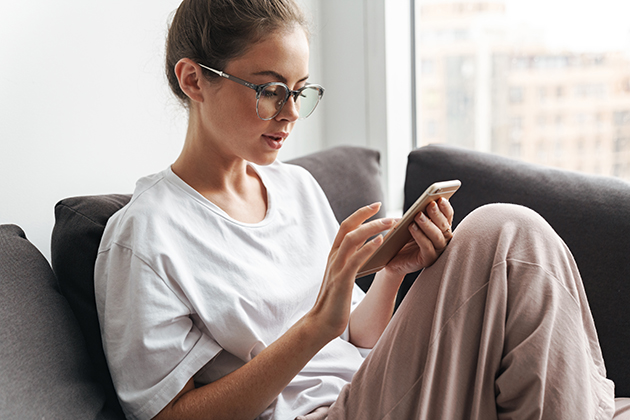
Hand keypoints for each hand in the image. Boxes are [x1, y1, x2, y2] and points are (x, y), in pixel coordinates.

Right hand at [307, 203, 395, 342]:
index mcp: (334, 254)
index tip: (376, 205)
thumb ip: (353, 259)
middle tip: (384, 207)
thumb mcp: (344, 274)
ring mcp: (337, 268)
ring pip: (352, 239)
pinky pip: (355, 260)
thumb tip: (370, 244)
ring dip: (372, 228)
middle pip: (348, 227)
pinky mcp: (342, 281)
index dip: (361, 213)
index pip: (346, 226)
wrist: (322, 322)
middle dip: (366, 215)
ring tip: (390, 223)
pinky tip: (381, 242)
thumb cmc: (336, 300)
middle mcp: (334, 257)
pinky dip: (368, 248)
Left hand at [385, 198, 453, 276]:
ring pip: (437, 236)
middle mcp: (441, 239)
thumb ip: (415, 214)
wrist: (390, 258)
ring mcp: (436, 251)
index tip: (440, 198)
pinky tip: (412, 227)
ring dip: (428, 224)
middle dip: (437, 214)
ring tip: (418, 215)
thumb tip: (418, 206)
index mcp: (440, 228)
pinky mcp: (428, 260)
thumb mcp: (407, 223)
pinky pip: (427, 247)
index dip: (446, 207)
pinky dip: (420, 236)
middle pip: (444, 226)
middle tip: (430, 204)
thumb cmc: (400, 238)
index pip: (447, 216)